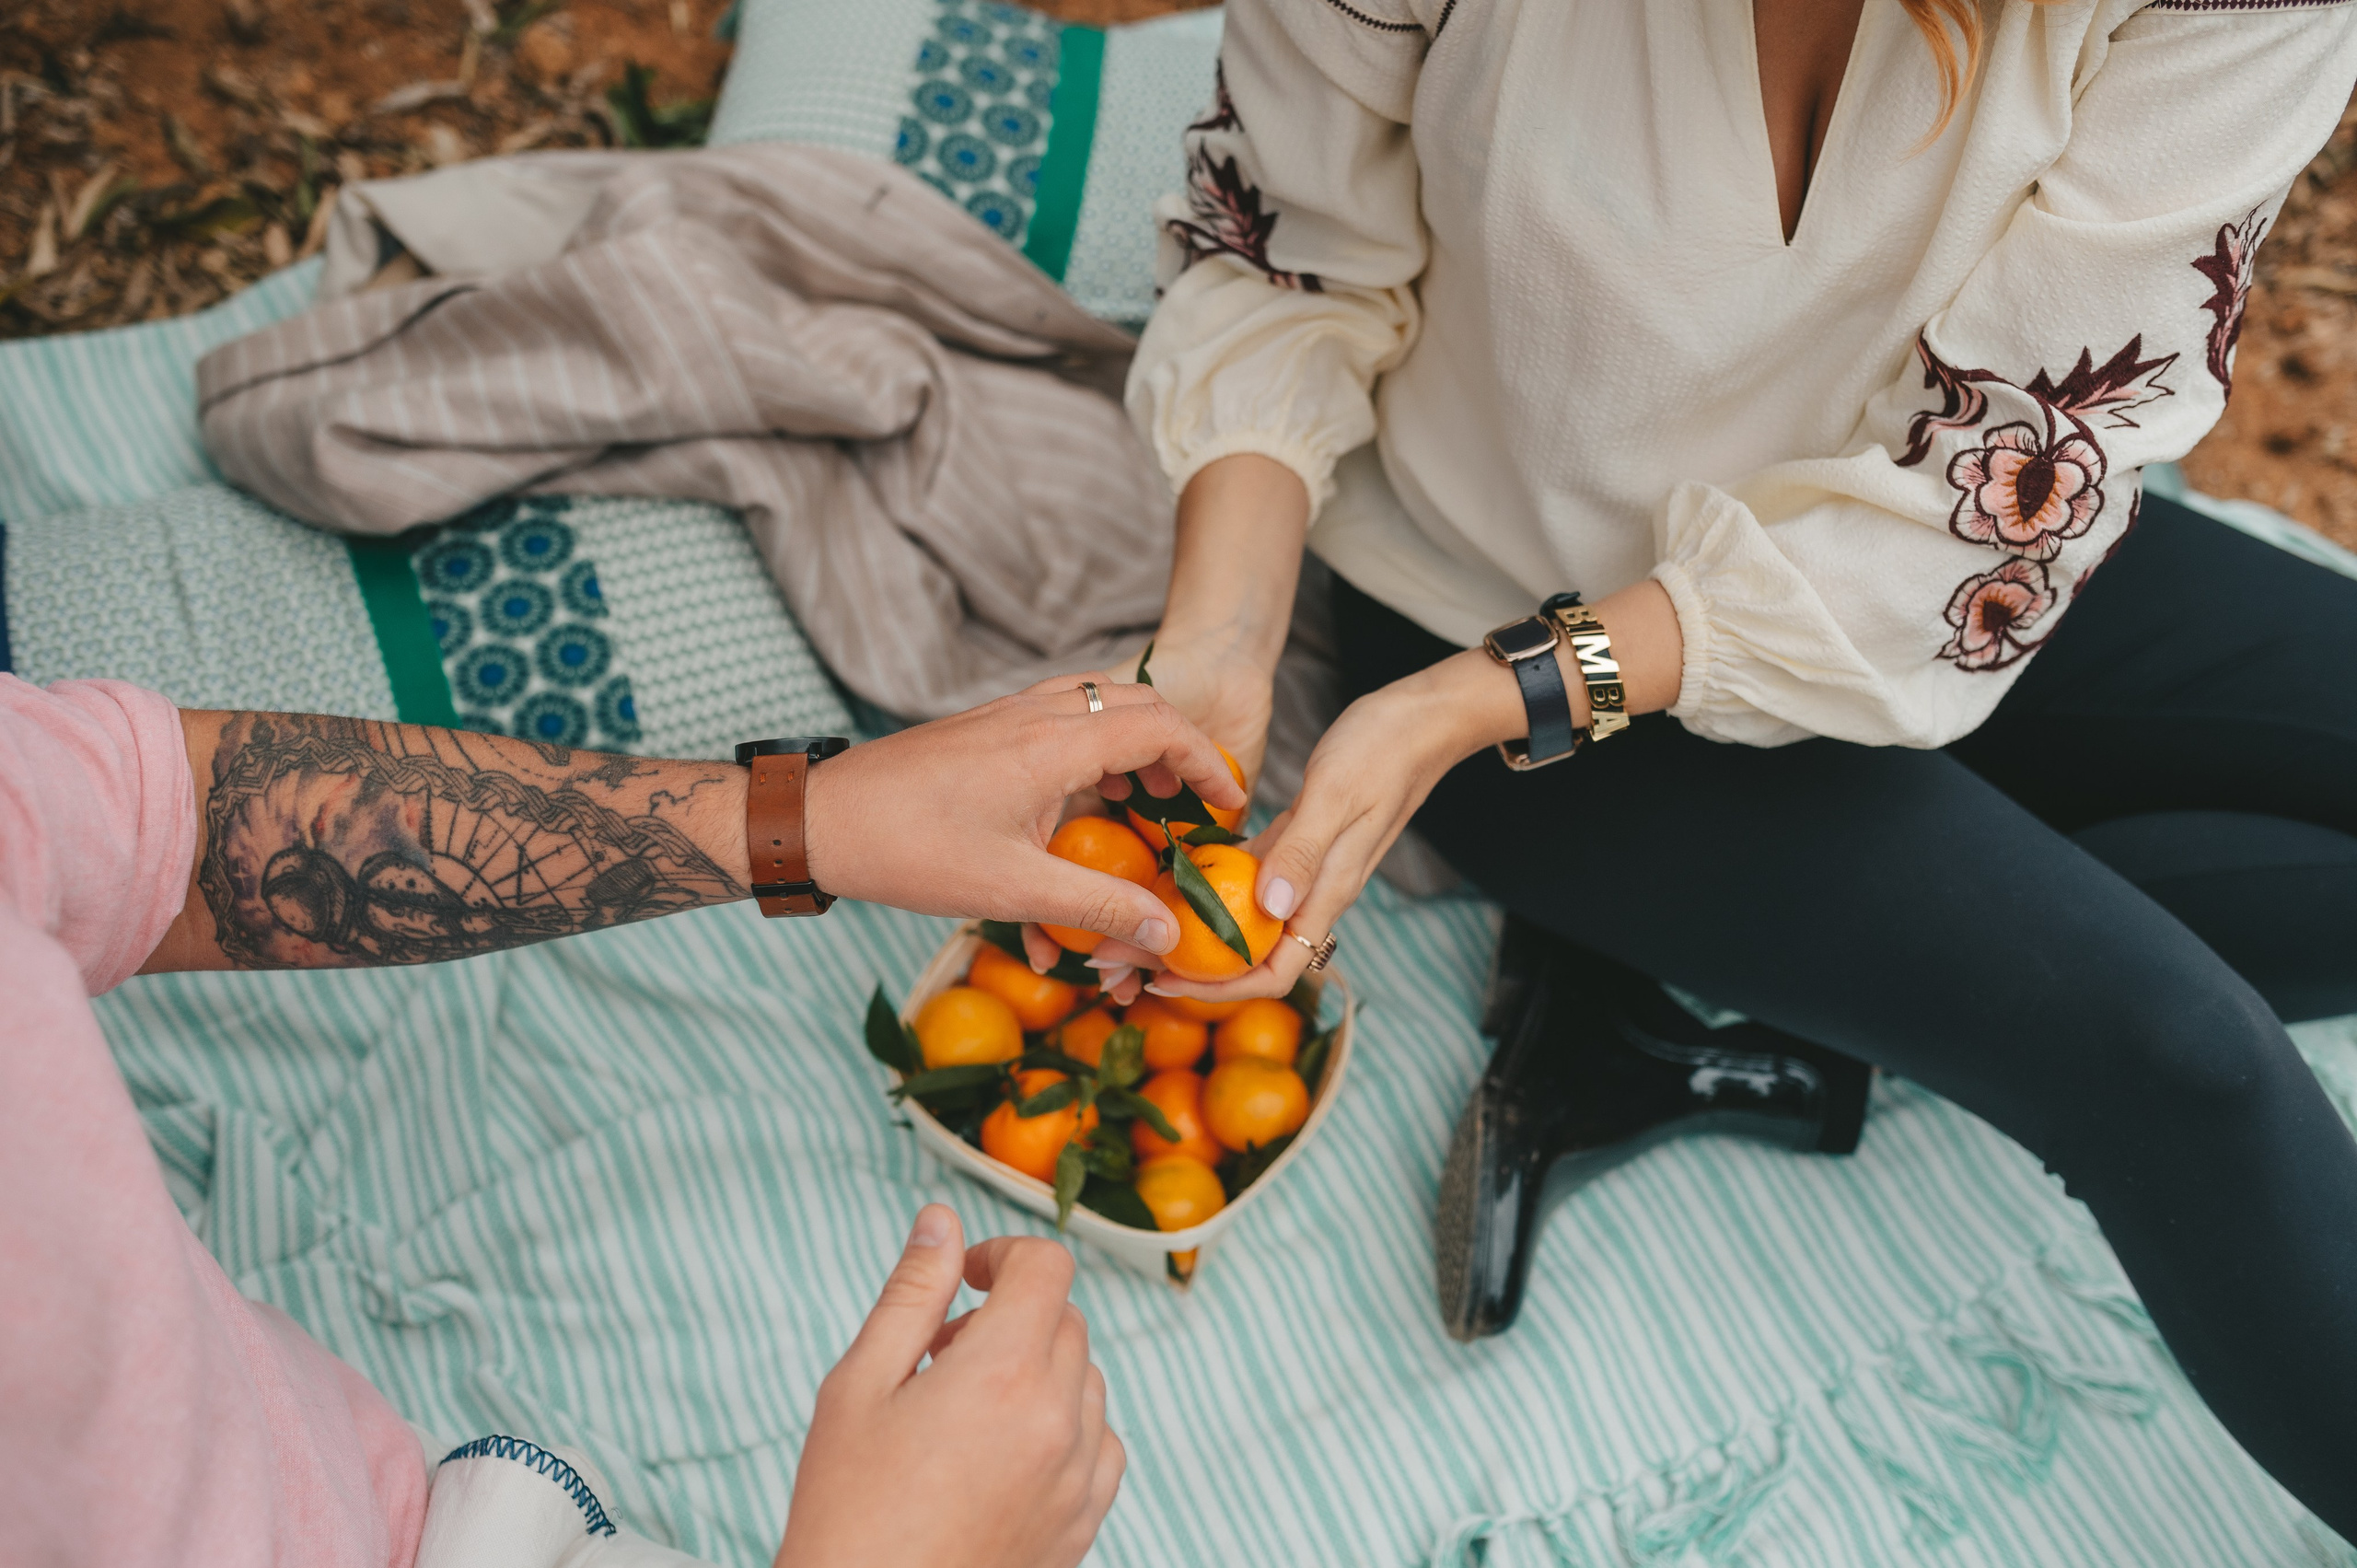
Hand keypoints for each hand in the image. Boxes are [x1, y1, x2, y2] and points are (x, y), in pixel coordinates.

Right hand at [775, 1207, 1122, 1567]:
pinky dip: (1065, 1429)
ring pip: (1087, 1380)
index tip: (966, 1281)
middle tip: (940, 1358)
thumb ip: (912, 1295)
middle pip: (1066, 1321)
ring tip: (965, 1413)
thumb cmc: (847, 1511)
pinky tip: (1004, 1454)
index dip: (1004, 1256)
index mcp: (1002, 1376)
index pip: (1047, 1268)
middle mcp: (1057, 1422)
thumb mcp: (859, 1386)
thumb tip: (942, 1220)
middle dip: (1011, 1316)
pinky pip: (1101, 1446)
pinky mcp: (1084, 1525)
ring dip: (1039, 1371)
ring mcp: (1078, 1479)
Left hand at [802, 677, 1246, 957]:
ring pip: (1098, 711)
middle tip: (1197, 807)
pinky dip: (1090, 759)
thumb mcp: (1013, 889)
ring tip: (1149, 808)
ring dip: (1133, 753)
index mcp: (1054, 743)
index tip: (1231, 805)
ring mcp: (1008, 719)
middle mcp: (1036, 715)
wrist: (819, 819)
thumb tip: (1168, 933)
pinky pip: (1058, 728)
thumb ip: (1100, 906)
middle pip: (1138, 707)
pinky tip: (1083, 811)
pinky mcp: (987, 733)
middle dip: (1179, 754)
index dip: (1208, 763)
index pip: (1161, 726)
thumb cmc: (908, 850)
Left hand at [1097, 649, 1518, 1000]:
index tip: (1162, 982)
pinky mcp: (1294, 840)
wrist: (1422, 719)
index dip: (1219, 990)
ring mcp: (1302, 868)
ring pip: (1242, 920)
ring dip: (1190, 928)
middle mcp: (1312, 891)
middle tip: (1123, 958)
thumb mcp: (1337, 794)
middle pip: (1247, 956)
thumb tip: (1268, 908)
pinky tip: (1168, 869)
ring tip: (1132, 922)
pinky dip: (1208, 882)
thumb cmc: (1384, 750)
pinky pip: (1245, 877)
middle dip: (1187, 968)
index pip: (1275, 972)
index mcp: (1326, 891)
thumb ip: (1303, 851)